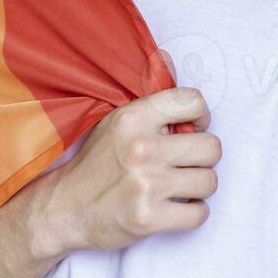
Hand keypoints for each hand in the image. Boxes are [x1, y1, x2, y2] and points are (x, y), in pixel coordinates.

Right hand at [41, 79, 220, 254]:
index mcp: (134, 117)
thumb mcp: (115, 118)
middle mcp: (142, 148)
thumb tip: (168, 58)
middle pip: (212, 147)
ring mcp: (146, 185)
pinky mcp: (148, 219)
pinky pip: (199, 215)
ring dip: (198, 186)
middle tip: (185, 162)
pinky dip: (192, 213)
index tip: (193, 128)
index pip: (194, 101)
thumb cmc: (96, 162)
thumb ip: (148, 91)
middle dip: (202, 157)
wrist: (65, 208)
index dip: (202, 116)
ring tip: (178, 185)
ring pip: (209, 181)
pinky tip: (174, 207)